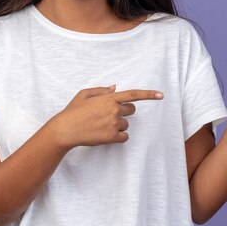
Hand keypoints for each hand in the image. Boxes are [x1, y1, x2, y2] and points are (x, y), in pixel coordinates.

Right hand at [49, 85, 163, 148]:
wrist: (65, 130)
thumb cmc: (73, 111)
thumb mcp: (84, 94)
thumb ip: (101, 91)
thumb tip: (115, 88)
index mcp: (108, 98)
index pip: (133, 94)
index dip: (149, 94)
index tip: (161, 95)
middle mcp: (114, 110)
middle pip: (131, 110)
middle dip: (124, 112)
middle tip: (110, 115)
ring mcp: (113, 124)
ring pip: (126, 124)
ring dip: (118, 125)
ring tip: (101, 126)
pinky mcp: (112, 136)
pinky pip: (124, 136)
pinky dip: (117, 136)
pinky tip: (104, 134)